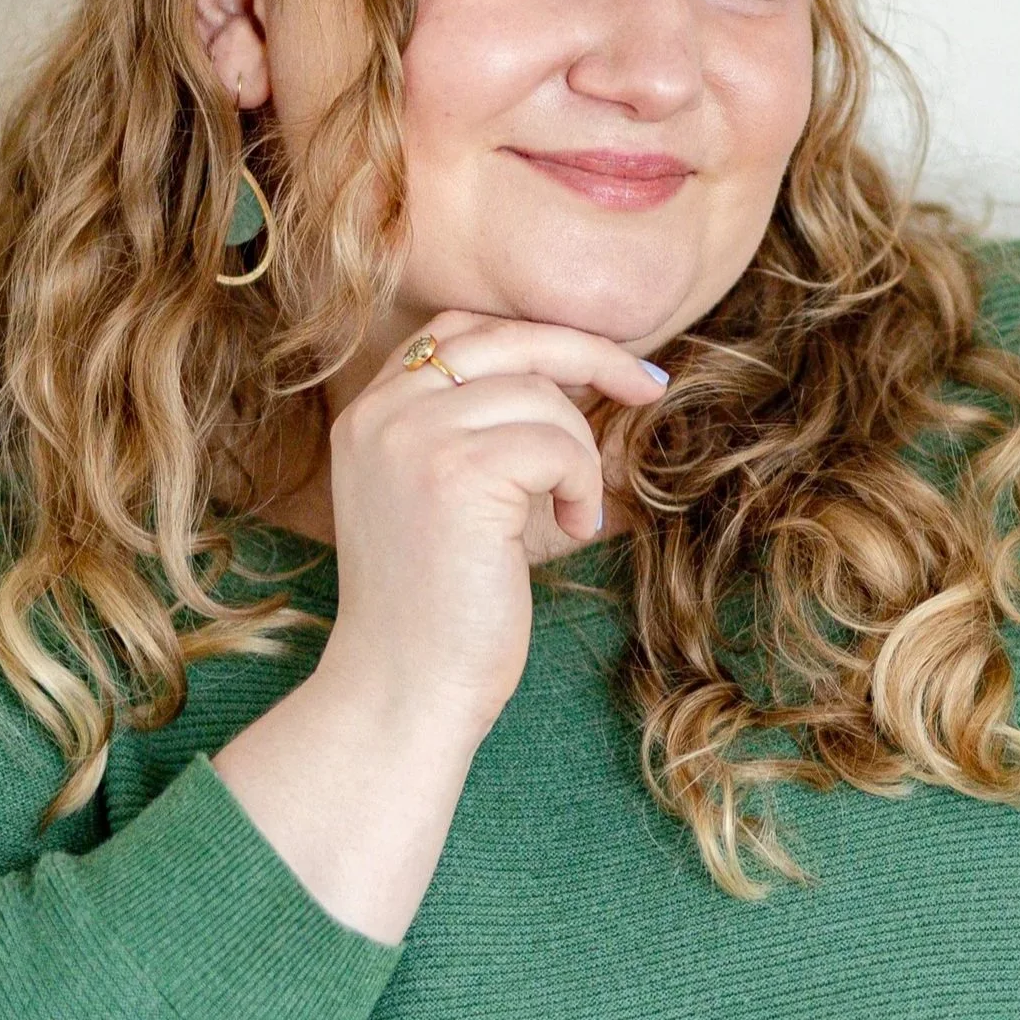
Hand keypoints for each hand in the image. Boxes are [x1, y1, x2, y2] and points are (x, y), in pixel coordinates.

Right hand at [211, 314, 666, 945]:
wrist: (406, 690)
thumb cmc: (446, 611)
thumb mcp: (458, 503)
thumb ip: (494, 435)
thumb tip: (596, 379)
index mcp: (371, 414)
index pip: (462, 329)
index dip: (541, 339)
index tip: (609, 366)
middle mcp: (380, 413)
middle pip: (507, 339)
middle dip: (591, 356)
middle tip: (648, 388)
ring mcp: (410, 438)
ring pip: (540, 395)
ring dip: (579, 454)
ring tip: (571, 514)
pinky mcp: (453, 474)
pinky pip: (556, 443)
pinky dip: (580, 484)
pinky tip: (571, 529)